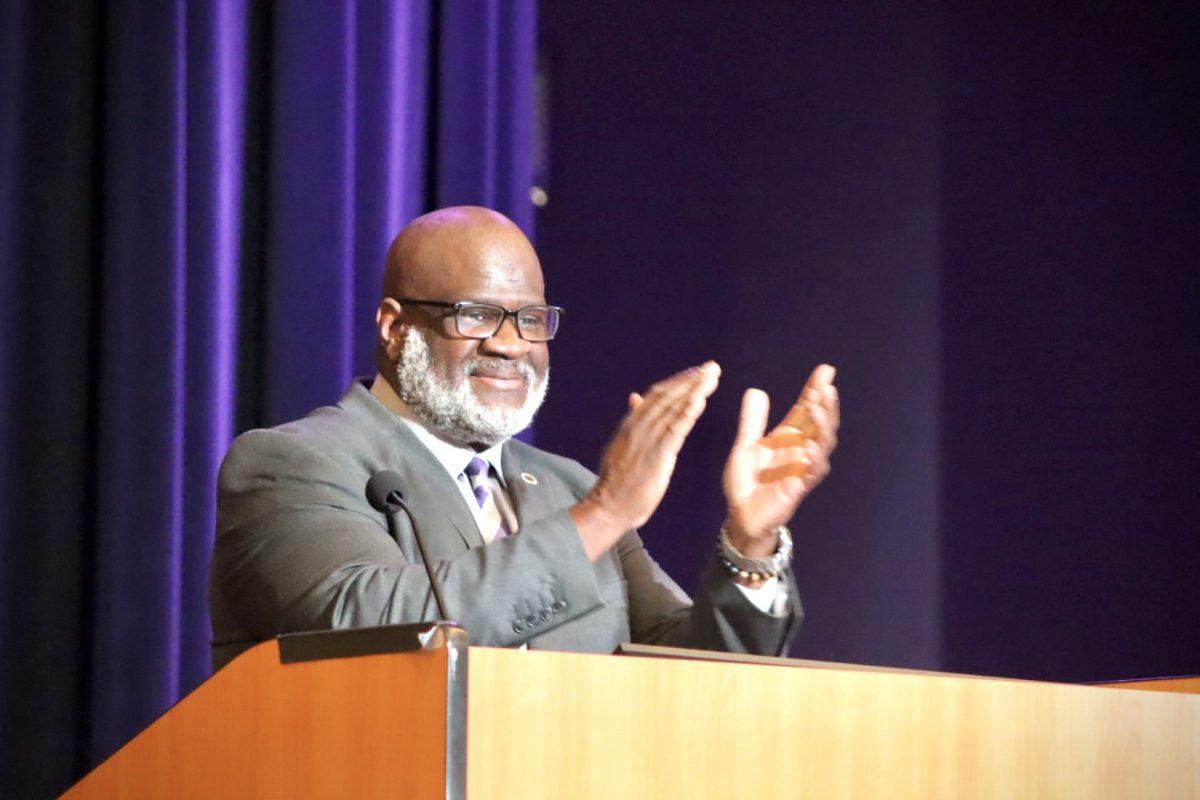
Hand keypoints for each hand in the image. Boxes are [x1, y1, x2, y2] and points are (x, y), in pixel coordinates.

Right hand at [572, 362, 720, 557]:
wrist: (608, 506)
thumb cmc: (618, 481)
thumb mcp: (623, 445)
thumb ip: (633, 421)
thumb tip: (635, 397)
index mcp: (631, 424)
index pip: (657, 395)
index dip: (678, 381)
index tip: (697, 371)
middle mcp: (638, 427)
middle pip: (667, 396)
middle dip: (691, 380)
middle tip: (712, 367)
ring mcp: (646, 441)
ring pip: (672, 409)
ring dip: (694, 391)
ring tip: (712, 378)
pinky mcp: (656, 456)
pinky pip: (674, 431)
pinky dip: (687, 414)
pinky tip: (699, 401)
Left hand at [722, 364, 838, 555]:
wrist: (741, 515)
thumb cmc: (745, 482)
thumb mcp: (745, 446)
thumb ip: (751, 421)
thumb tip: (755, 390)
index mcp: (786, 437)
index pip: (805, 409)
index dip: (815, 390)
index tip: (825, 370)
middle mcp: (799, 449)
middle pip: (819, 422)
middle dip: (825, 404)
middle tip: (827, 385)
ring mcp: (802, 467)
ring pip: (822, 444)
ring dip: (823, 427)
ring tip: (821, 409)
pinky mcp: (799, 486)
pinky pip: (813, 471)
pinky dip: (814, 459)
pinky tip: (810, 447)